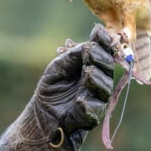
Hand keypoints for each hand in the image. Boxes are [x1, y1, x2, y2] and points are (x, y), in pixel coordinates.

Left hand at [35, 24, 116, 141]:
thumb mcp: (58, 67)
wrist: (42, 114)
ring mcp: (97, 98)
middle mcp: (99, 81)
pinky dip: (88, 104)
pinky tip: (80, 100)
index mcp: (92, 66)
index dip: (104, 43)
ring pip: (105, 87)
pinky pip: (95, 109)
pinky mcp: (92, 116)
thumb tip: (91, 41)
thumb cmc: (51, 88)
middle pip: (108, 68)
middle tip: (90, 52)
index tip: (100, 34)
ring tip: (87, 72)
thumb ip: (73, 55)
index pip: (103, 52)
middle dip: (100, 58)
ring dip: (97, 78)